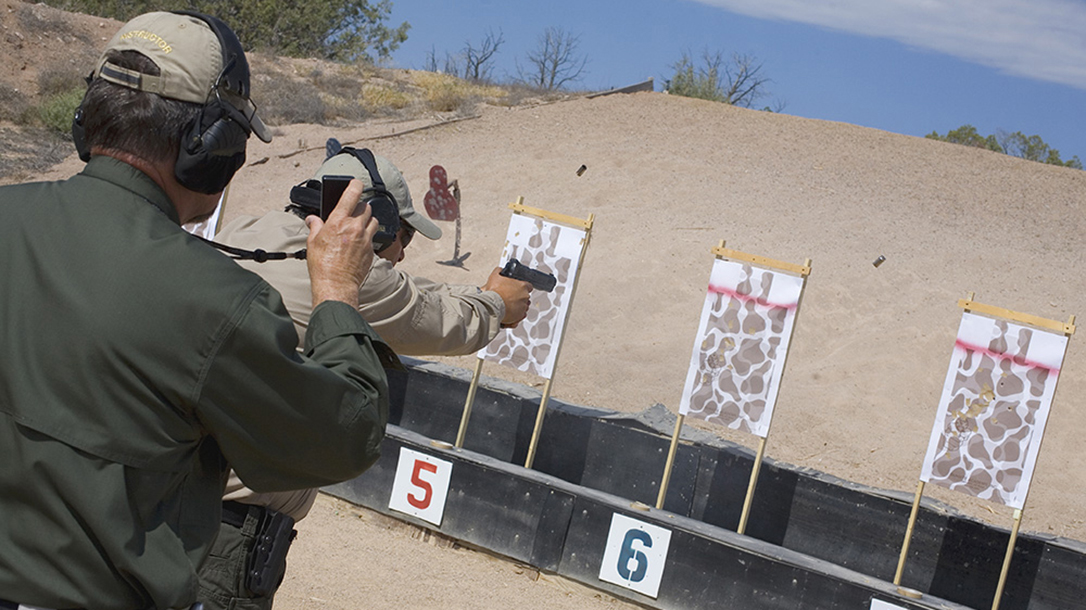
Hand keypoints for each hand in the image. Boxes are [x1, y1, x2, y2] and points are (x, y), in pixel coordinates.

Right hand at [304, 179, 378, 308]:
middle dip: (360, 206)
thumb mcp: (312, 242)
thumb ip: (315, 226)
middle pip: (365, 207)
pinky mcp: (371, 250)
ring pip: (373, 220)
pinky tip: (359, 241)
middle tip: (352, 211)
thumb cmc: (322, 265)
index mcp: (338, 221)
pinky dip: (368, 235)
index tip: (356, 183)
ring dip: (367, 220)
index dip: (355, 185)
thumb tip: (312, 220)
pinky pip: (373, 236)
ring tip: (358, 225)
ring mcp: (365, 239)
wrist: (336, 284)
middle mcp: (354, 227)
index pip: (351, 195)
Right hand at [483, 267, 531, 327]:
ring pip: (523, 306)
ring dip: (517, 306)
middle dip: (518, 297)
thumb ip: (500, 271)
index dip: (522, 287)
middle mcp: (525, 296)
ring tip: (508, 305)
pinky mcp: (519, 316)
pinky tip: (509, 312)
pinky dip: (516, 314)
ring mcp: (523, 307)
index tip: (517, 288)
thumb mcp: (495, 276)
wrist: (492, 306)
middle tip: (509, 297)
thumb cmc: (495, 292)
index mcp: (522, 286)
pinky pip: (520, 315)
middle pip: (525, 296)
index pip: (528, 286)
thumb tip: (500, 270)